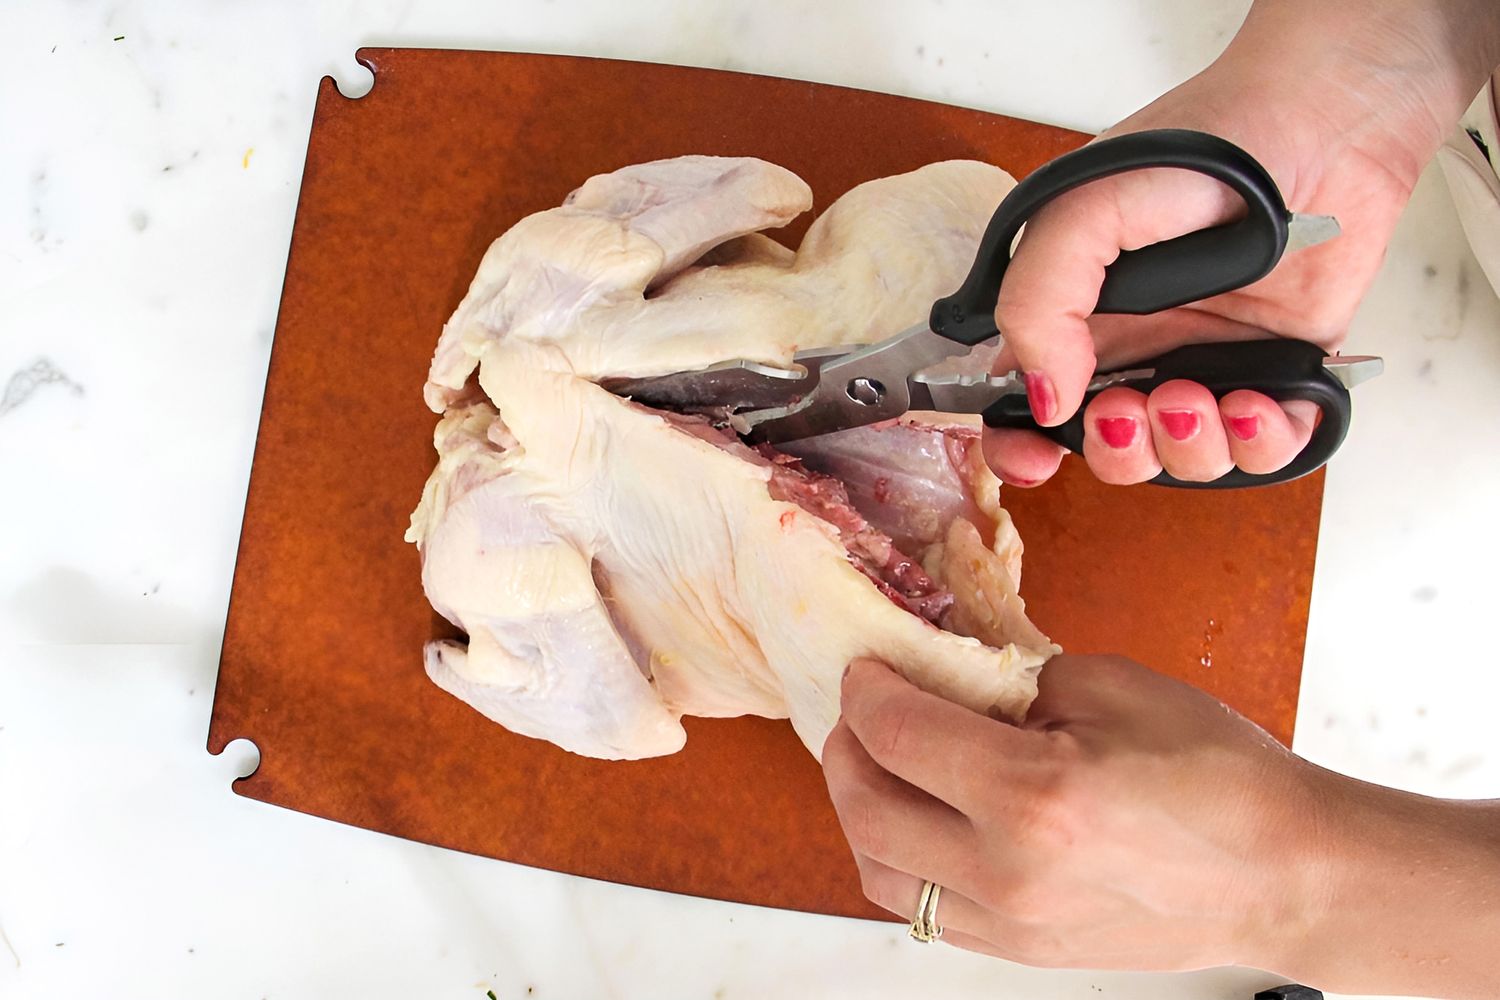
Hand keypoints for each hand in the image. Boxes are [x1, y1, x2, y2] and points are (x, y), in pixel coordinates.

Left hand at [824, 656, 1499, 996]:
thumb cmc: (1219, 778)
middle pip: (866, 808)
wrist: (1284, 875)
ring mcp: (1012, 923)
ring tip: (876, 763)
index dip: (867, 688)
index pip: (896, 732)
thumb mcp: (1108, 687)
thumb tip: (949, 677)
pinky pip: (923, 910)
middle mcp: (1008, 871)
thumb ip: (1011, 680)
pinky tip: (918, 817)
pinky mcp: (1022, 951)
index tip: (868, 667)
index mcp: (1031, 794)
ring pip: (879, 872)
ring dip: (859, 809)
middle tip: (859, 710)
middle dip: (846, 746)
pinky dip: (900, 859)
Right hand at [984, 0, 1499, 486]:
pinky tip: (1253, 402)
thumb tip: (1045, 396)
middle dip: (1116, 449)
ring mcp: (1208, 365)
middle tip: (1129, 409)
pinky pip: (1267, 448)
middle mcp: (1139, 349)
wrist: (1323, 123)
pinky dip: (1258, 444)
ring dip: (1185, 446)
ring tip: (1197, 397)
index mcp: (1077, 317)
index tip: (1036, 457)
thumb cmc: (1202, 145)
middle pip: (1108, 449)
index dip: (1020, 446)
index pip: (1027, 404)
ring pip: (1184, 459)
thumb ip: (1039, 302)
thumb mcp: (1085, 209)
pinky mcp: (1281, 374)